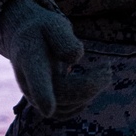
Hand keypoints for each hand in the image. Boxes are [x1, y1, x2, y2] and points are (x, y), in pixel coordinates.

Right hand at [0, 0, 110, 118]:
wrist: (28, 42)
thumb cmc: (43, 31)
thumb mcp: (52, 24)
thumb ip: (62, 38)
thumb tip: (74, 59)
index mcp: (30, 61)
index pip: (36, 79)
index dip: (41, 94)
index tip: (48, 109)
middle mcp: (29, 84)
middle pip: (62, 95)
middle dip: (89, 85)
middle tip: (108, 67)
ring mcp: (36, 98)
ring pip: (67, 106)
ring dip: (91, 91)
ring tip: (105, 70)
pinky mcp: (46, 104)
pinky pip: (68, 111)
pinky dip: (86, 99)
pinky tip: (96, 82)